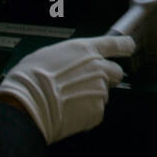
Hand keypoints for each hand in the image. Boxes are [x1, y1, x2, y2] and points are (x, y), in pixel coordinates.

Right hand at [0, 35, 136, 144]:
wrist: (28, 103)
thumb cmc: (31, 78)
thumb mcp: (49, 54)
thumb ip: (70, 56)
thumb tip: (71, 61)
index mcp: (86, 49)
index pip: (116, 43)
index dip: (124, 46)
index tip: (129, 47)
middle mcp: (98, 67)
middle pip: (116, 71)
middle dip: (107, 77)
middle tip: (88, 83)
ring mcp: (99, 89)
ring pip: (104, 93)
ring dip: (92, 96)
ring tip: (69, 100)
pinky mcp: (97, 110)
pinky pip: (96, 111)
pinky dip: (86, 113)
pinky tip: (69, 111)